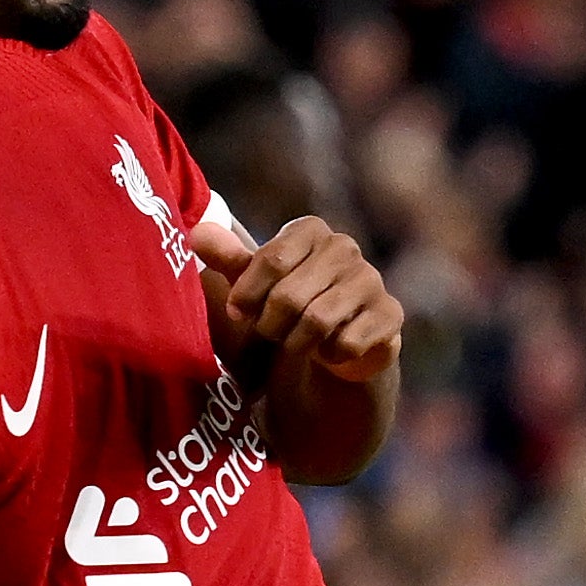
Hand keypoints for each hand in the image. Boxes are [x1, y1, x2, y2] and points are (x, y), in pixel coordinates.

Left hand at [198, 214, 401, 387]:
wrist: (336, 340)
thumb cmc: (288, 304)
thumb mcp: (254, 283)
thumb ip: (228, 259)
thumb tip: (196, 234)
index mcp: (311, 230)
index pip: (272, 259)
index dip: (248, 293)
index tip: (236, 312)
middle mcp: (345, 247)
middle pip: (290, 296)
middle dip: (270, 325)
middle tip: (269, 332)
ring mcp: (371, 279)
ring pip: (318, 322)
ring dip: (296, 343)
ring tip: (294, 343)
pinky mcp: (390, 314)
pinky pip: (347, 343)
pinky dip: (328, 355)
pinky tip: (328, 350)